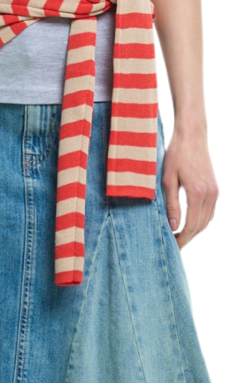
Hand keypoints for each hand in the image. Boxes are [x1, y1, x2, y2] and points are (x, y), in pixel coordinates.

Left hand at [161, 123, 218, 248]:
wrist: (192, 135)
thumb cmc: (176, 154)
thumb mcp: (168, 180)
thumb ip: (171, 205)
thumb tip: (173, 227)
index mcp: (197, 193)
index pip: (191, 225)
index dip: (182, 239)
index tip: (173, 246)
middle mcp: (210, 194)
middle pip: (201, 226)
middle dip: (188, 238)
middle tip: (174, 245)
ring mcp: (215, 191)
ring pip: (207, 220)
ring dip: (195, 230)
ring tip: (179, 236)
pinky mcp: (215, 188)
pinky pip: (210, 211)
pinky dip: (201, 220)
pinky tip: (189, 222)